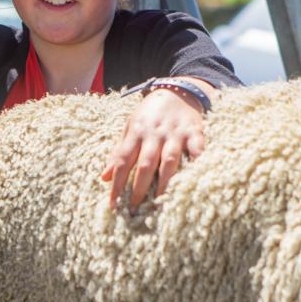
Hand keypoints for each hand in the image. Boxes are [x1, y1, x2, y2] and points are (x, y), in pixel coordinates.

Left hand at [100, 82, 209, 211]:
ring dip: (164, 183)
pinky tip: (194, 179)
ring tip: (160, 202)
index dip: (117, 183)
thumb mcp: (129, 128)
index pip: (123, 161)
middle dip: (139, 189)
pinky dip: (196, 162)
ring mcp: (175, 133)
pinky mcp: (194, 131)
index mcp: (136, 132)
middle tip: (135, 210)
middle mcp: (154, 134)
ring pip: (169, 161)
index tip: (113, 204)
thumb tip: (104, 178)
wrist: (177, 91)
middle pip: (145, 164)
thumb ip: (118, 152)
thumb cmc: (149, 114)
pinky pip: (196, 149)